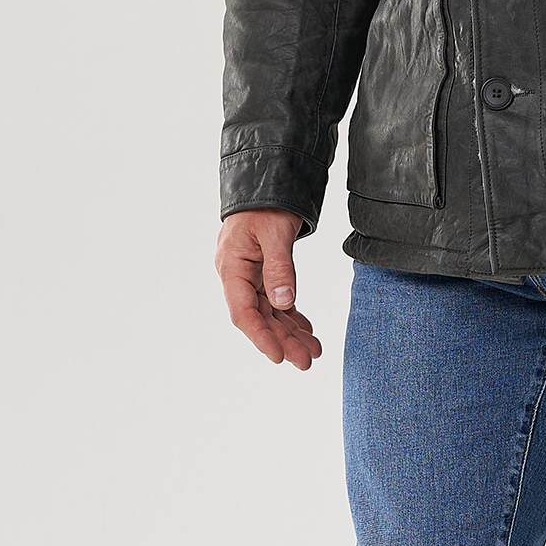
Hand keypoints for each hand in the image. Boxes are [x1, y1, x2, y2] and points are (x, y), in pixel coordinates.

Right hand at [215, 208, 322, 367]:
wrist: (267, 184)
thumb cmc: (266, 204)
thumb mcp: (275, 233)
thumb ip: (279, 268)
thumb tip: (284, 303)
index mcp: (232, 267)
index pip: (243, 312)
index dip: (261, 337)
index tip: (279, 356)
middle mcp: (238, 276)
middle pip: (260, 317)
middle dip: (283, 340)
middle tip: (306, 361)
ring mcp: (251, 276)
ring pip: (270, 312)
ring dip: (290, 332)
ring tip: (313, 351)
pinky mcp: (264, 272)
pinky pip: (277, 301)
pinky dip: (291, 316)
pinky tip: (306, 331)